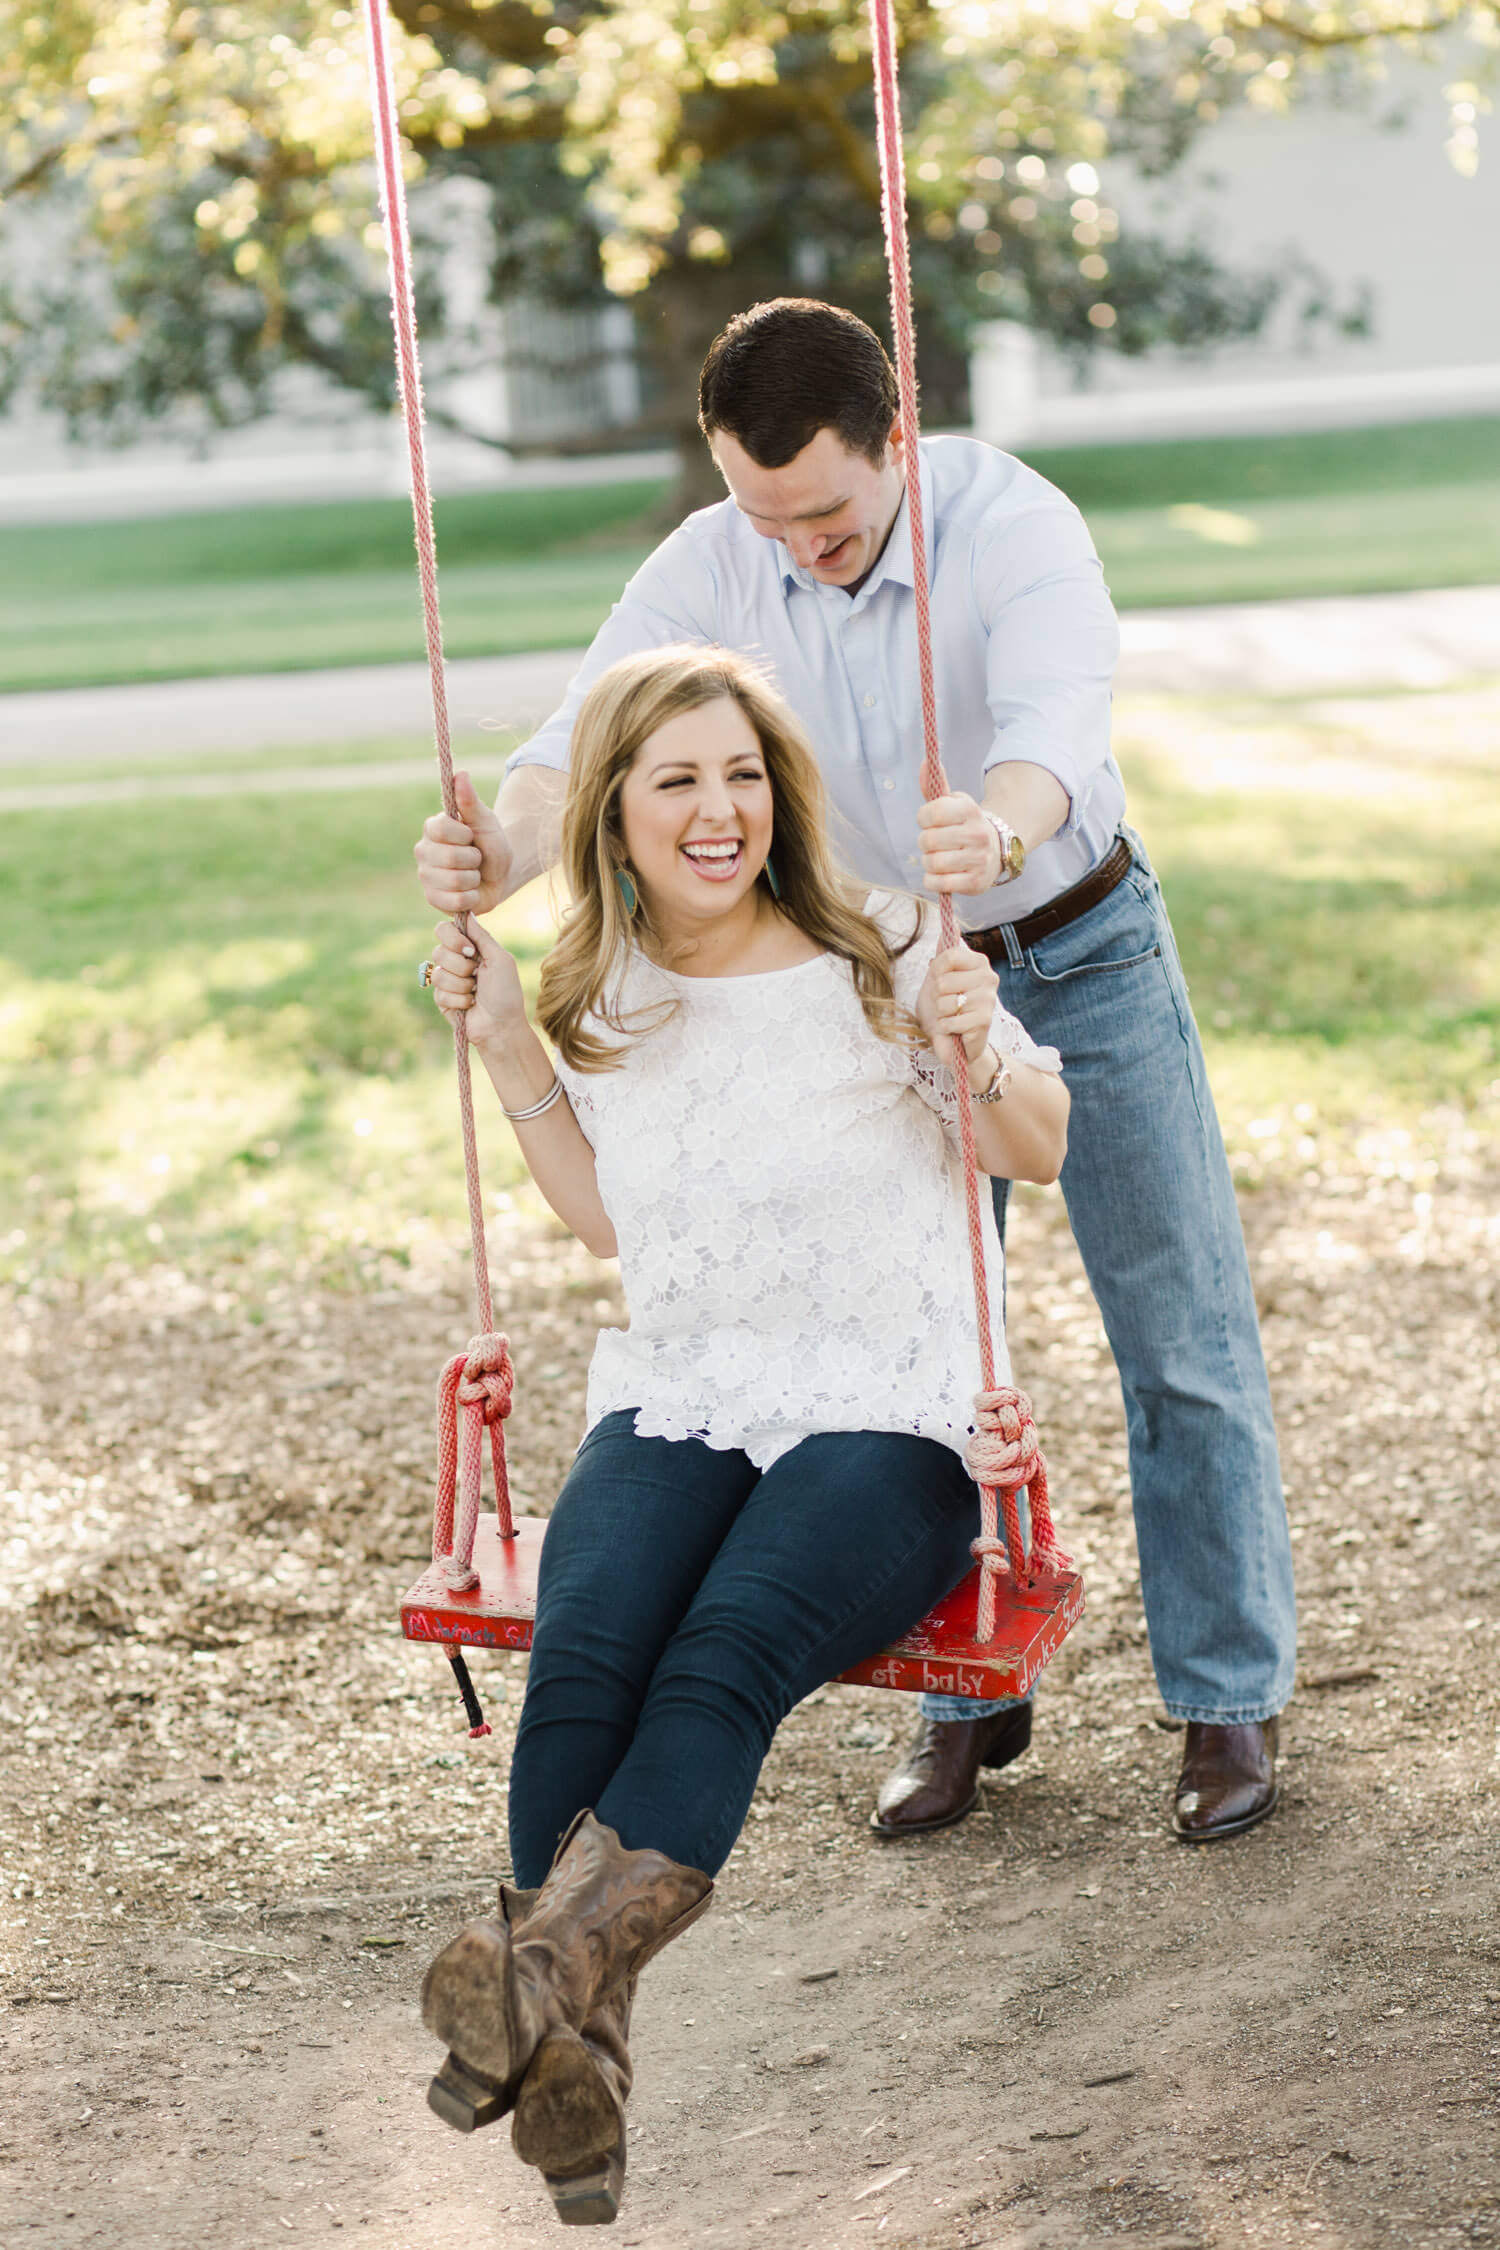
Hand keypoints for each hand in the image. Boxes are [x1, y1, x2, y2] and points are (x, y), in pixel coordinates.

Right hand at [415, 771, 512, 914]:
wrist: (501, 873)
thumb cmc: (491, 843)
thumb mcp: (486, 821)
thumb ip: (471, 801)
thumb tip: (461, 774)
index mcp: (432, 828)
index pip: (442, 830)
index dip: (465, 835)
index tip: (471, 836)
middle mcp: (423, 851)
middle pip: (450, 858)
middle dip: (474, 859)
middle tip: (476, 858)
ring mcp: (426, 877)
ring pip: (454, 881)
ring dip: (474, 879)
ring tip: (474, 874)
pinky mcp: (433, 899)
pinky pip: (454, 902)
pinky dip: (471, 897)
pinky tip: (471, 891)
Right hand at [429, 918, 527, 1052]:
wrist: (501, 1025)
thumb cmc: (506, 992)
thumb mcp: (500, 959)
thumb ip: (482, 936)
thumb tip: (467, 912)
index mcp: (470, 948)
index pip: (445, 929)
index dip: (453, 938)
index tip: (470, 950)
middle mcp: (456, 961)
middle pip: (439, 950)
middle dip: (461, 966)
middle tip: (477, 975)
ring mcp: (447, 980)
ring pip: (439, 973)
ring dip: (462, 985)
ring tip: (476, 992)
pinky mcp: (442, 999)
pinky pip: (440, 992)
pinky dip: (459, 999)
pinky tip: (470, 1004)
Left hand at [916, 943, 998, 1067]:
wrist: (954, 1040)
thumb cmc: (945, 1006)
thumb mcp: (939, 975)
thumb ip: (945, 950)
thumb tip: (952, 919)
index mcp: (979, 962)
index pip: (949, 955)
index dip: (936, 970)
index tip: (939, 980)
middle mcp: (989, 977)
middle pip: (944, 980)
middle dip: (937, 996)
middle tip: (947, 1003)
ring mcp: (988, 999)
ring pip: (946, 1002)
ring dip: (941, 1013)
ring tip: (951, 1016)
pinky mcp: (984, 1021)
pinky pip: (950, 1021)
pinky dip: (946, 1028)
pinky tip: (955, 1029)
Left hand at [917, 792, 1001, 895]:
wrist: (995, 851)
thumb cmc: (964, 825)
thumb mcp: (953, 803)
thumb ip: (934, 786)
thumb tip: (925, 763)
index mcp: (970, 810)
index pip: (931, 813)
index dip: (923, 818)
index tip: (929, 821)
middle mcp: (978, 834)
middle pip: (928, 840)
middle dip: (925, 842)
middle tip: (935, 843)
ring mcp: (979, 859)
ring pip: (932, 863)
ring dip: (928, 862)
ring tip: (939, 858)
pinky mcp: (975, 882)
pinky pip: (938, 884)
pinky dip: (932, 880)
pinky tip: (940, 875)